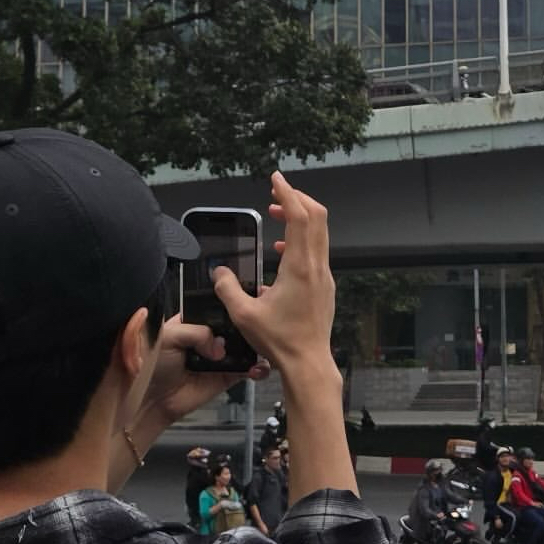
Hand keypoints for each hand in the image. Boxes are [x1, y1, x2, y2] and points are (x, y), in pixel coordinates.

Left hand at [138, 317, 269, 428]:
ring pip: (247, 346)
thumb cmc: (152, 363)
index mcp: (195, 322)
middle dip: (249, 324)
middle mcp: (211, 337)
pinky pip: (249, 370)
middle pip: (237, 326)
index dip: (232, 304)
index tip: (248, 299)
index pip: (218, 308)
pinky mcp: (229, 376)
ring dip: (256, 345)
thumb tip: (220, 346)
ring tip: (262, 344)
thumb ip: (196, 332)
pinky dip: (258, 368)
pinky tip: (257, 366)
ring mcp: (221, 357)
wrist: (152, 399)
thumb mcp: (169, 336)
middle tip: (259, 323)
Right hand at [212, 172, 336, 376]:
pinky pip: (316, 253)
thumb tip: (218, 272)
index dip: (288, 193)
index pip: (300, 217)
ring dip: (300, 220)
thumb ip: (226, 288)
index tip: (276, 180)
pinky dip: (302, 241)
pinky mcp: (325, 288)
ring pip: (319, 235)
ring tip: (277, 216)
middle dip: (296, 200)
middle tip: (276, 195)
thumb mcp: (243, 314)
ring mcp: (324, 278)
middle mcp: (317, 268)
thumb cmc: (280, 341)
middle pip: (317, 218)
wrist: (308, 363)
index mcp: (300, 267)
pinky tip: (282, 252)